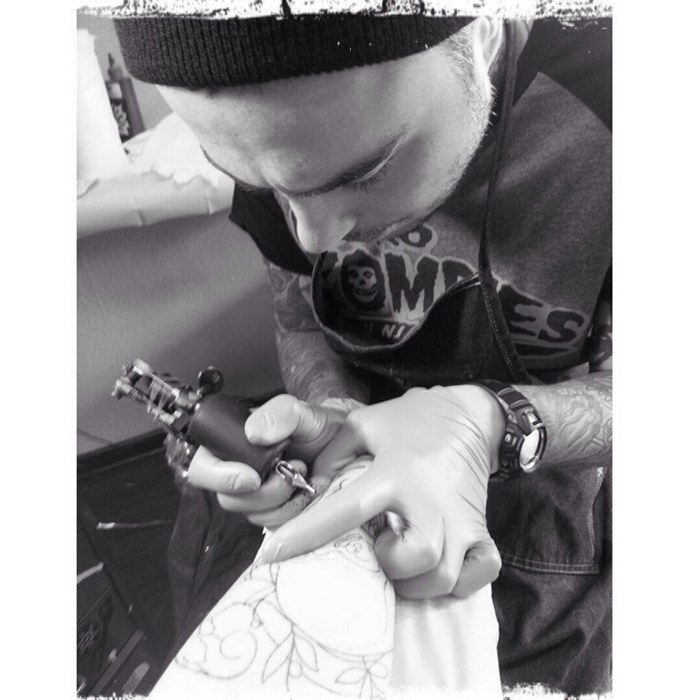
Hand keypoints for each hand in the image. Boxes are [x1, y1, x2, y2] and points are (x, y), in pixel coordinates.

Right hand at [186, 394, 363, 525]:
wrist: (344, 445)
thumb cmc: (316, 426)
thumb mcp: (300, 411)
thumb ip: (278, 413)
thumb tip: (253, 433)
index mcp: (232, 446)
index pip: (202, 469)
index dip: (220, 478)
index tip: (251, 478)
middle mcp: (239, 473)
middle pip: (228, 499)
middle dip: (262, 492)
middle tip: (291, 472)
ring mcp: (257, 497)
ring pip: (252, 515)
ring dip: (281, 501)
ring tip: (304, 476)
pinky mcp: (276, 514)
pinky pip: (274, 525)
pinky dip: (294, 512)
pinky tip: (308, 492)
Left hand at [258, 386, 505, 599]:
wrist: (465, 414)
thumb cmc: (407, 422)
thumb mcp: (361, 426)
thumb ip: (330, 458)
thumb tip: (309, 493)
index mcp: (396, 472)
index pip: (346, 512)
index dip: (304, 537)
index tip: (271, 555)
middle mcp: (431, 501)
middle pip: (413, 559)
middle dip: (387, 565)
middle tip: (376, 548)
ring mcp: (462, 519)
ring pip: (443, 576)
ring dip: (415, 580)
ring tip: (399, 558)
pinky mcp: (483, 529)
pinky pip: (479, 574)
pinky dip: (458, 581)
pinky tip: (438, 565)